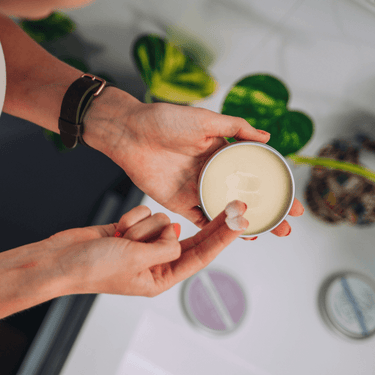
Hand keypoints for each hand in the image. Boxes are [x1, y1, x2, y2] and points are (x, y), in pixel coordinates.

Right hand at [47, 201, 248, 297]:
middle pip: (192, 238)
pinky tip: (116, 230)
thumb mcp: (137, 262)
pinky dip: (133, 218)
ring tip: (123, 238)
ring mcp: (145, 244)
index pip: (201, 256)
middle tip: (234, 207)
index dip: (222, 239)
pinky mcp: (135, 229)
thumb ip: (165, 248)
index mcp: (162, 277)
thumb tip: (176, 234)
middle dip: (210, 224)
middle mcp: (157, 260)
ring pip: (163, 221)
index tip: (239, 224)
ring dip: (144, 226)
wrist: (60, 258)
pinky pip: (147, 213)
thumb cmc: (93, 269)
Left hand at [108, 101, 303, 238]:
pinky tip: (235, 235)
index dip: (274, 187)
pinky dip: (218, 228)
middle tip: (287, 226)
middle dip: (267, 211)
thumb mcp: (206, 120)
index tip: (293, 200)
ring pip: (227, 211)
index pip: (254, 174)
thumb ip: (236, 127)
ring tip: (267, 233)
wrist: (131, 133)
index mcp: (221, 154)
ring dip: (247, 223)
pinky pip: (202, 218)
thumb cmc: (166, 121)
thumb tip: (267, 138)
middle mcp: (212, 174)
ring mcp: (197, 190)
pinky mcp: (180, 203)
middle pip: (245, 196)